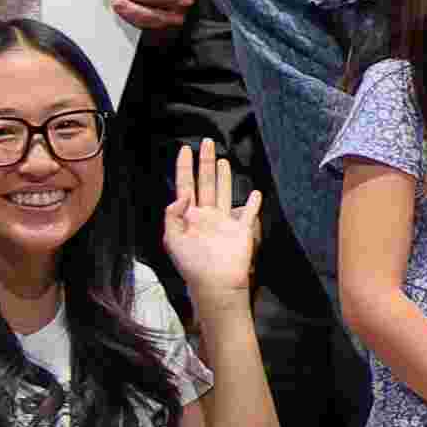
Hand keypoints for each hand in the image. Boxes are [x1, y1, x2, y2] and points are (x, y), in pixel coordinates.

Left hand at [161, 139, 260, 302]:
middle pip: (206, 183)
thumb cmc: (192, 264)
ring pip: (224, 192)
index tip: (185, 150)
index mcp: (189, 216)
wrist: (216, 283)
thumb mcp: (172, 238)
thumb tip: (184, 193)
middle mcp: (207, 215)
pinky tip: (254, 193)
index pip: (185, 185)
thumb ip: (173, 214)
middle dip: (205, 163)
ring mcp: (224, 222)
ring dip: (224, 176)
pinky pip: (248, 213)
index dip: (184, 168)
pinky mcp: (242, 230)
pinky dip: (252, 203)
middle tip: (207, 142)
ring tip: (223, 160)